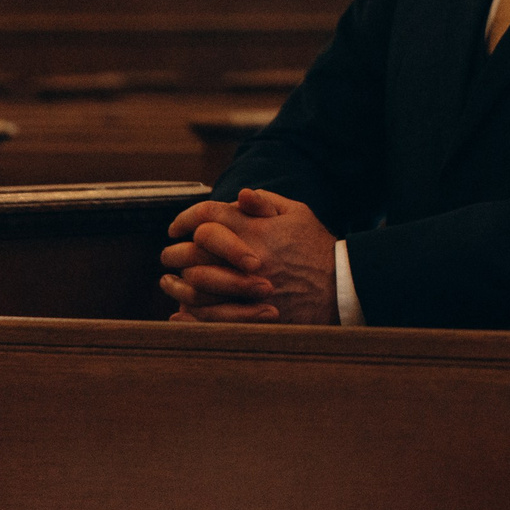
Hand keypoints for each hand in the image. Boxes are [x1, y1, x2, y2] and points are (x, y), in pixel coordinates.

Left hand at [159, 189, 337, 324]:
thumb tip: (240, 195)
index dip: (185, 218)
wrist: (339, 286)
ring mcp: (247, 286)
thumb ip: (266, 202)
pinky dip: (188, 312)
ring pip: (194, 284)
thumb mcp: (298, 214)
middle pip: (193, 250)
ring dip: (176, 283)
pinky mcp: (249, 312)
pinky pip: (207, 314)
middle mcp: (246, 256)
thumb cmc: (316, 248)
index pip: (207, 216)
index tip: (177, 227)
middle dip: (175, 251)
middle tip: (169, 254)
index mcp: (256, 229)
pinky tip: (181, 309)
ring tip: (169, 281)